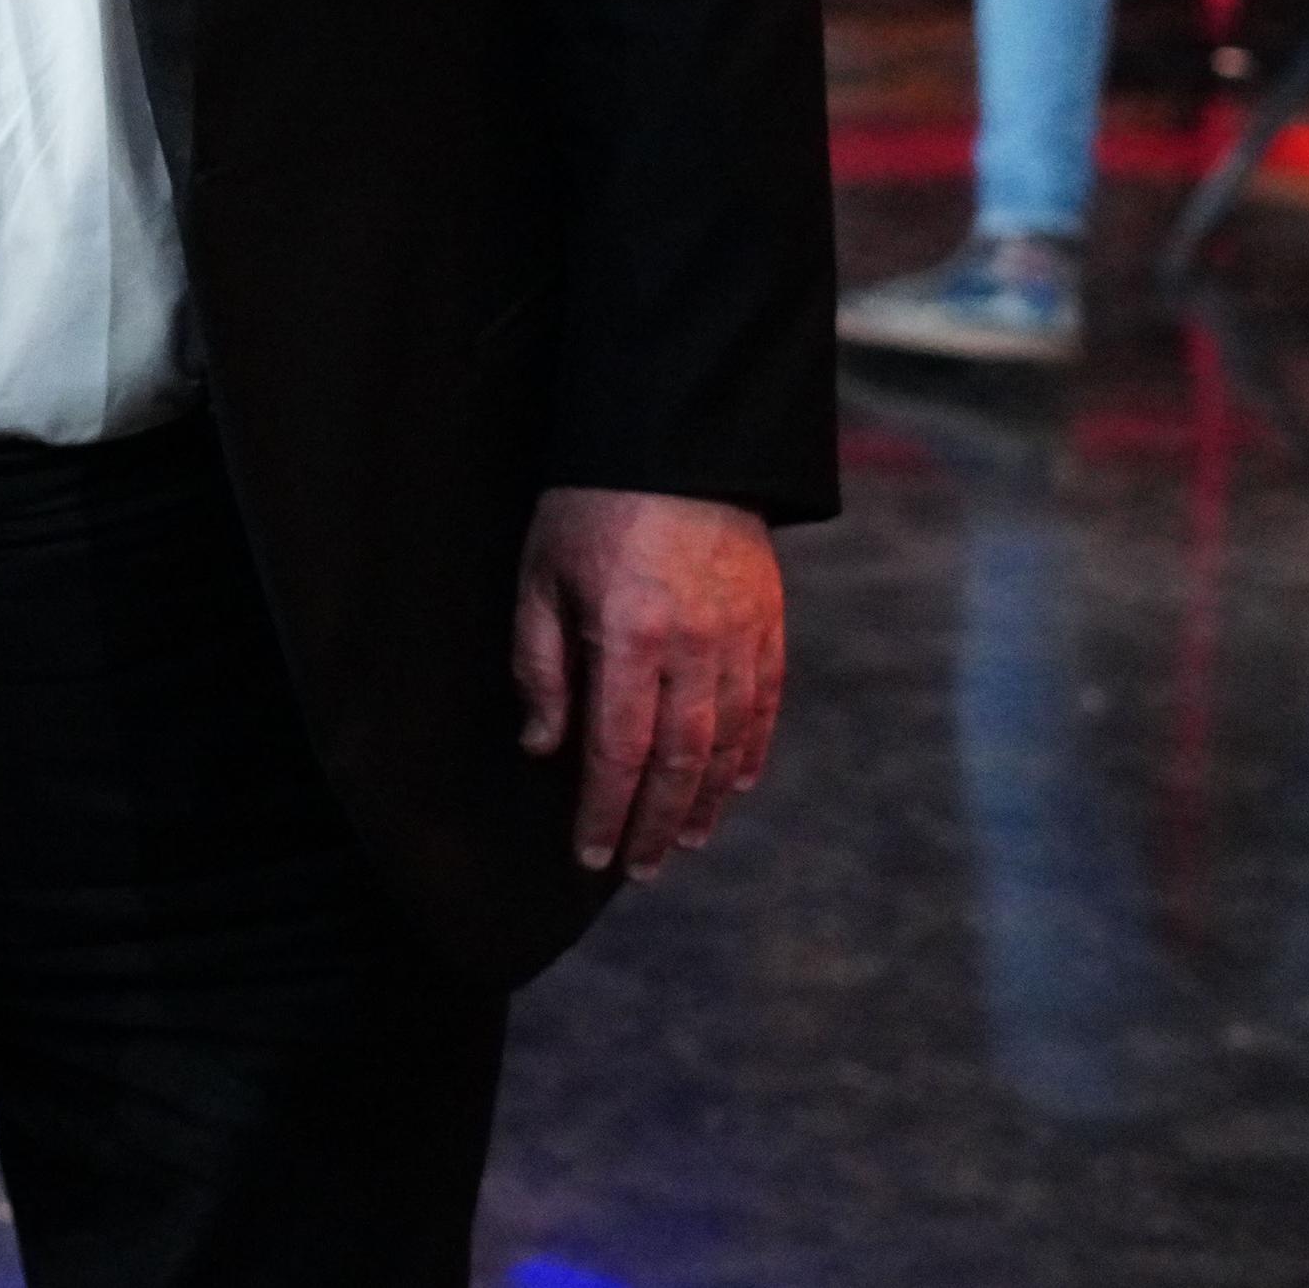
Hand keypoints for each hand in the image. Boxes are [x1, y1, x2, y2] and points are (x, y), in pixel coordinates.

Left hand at [511, 487, 784, 883]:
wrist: (674, 442)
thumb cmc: (590, 506)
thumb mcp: (540, 576)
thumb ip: (540, 665)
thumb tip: (544, 747)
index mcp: (629, 635)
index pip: (617, 750)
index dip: (604, 810)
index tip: (589, 853)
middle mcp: (694, 647)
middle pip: (680, 761)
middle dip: (657, 824)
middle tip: (641, 868)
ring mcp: (740, 637)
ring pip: (728, 742)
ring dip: (707, 800)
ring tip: (685, 840)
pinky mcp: (769, 622)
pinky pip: (765, 704)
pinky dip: (751, 752)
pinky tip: (735, 784)